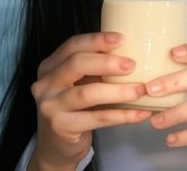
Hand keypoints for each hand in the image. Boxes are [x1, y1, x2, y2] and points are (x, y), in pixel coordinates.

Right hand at [28, 32, 151, 169]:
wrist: (57, 148)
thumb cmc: (75, 108)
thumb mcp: (80, 83)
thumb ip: (96, 68)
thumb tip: (133, 51)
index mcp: (50, 66)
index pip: (72, 45)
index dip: (97, 40)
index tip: (122, 38)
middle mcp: (45, 84)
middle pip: (76, 64)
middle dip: (107, 62)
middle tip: (132, 65)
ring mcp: (50, 106)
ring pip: (87, 93)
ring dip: (118, 91)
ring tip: (141, 90)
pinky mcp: (60, 127)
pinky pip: (96, 118)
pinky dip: (121, 115)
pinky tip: (140, 113)